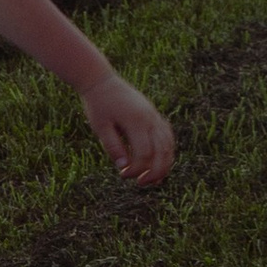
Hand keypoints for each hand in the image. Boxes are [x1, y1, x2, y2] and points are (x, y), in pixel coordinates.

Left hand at [84, 71, 174, 188]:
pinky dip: (166, 151)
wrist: (102, 82)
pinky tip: (158, 162)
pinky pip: (167, 136)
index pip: (144, 153)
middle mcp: (150, 118)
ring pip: (169, 144)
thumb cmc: (98, 105)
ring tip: (153, 179)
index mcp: (136, 121)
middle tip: (141, 184)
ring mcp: (154, 116)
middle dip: (155, 172)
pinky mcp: (154, 115)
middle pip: (162, 151)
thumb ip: (112, 146)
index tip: (123, 175)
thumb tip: (123, 167)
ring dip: (164, 164)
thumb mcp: (100, 127)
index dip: (136, 169)